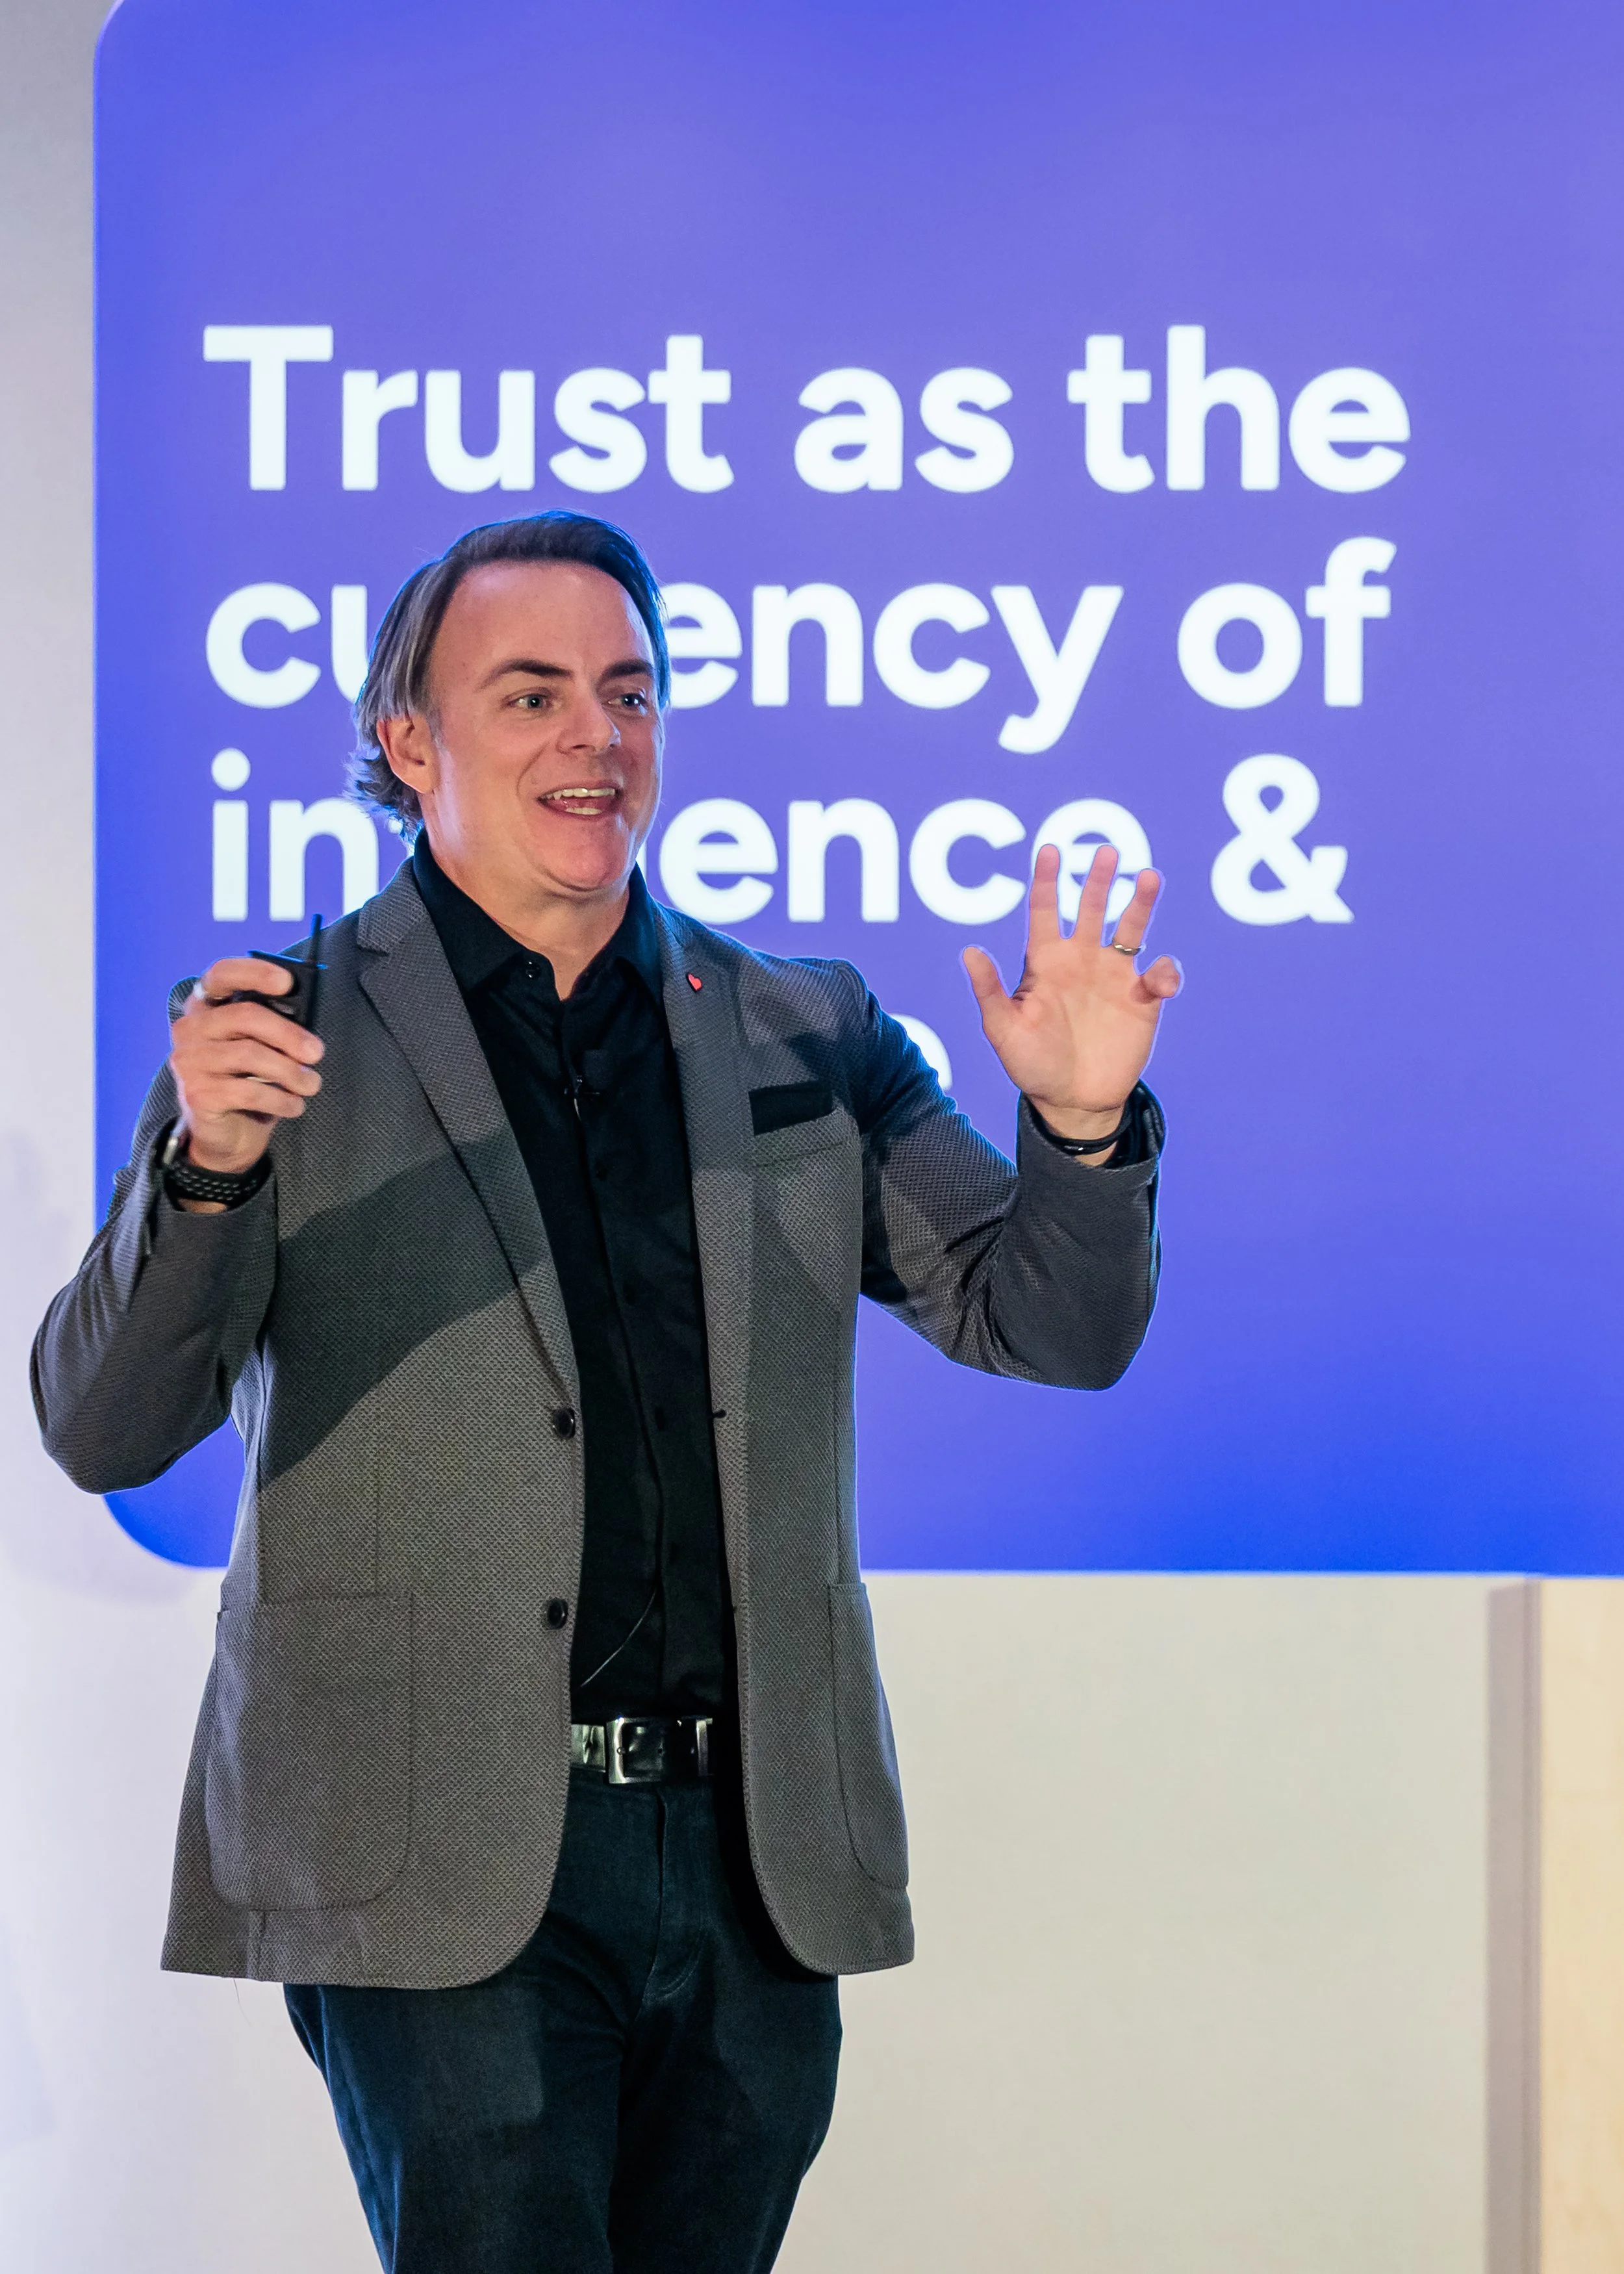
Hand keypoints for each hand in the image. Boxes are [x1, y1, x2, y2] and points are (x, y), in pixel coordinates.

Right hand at [168, 958, 324, 1174]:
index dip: (254, 973)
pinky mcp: (197, 1094)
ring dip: (291, 1072)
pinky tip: (294, 1105)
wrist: (226, 1134)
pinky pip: (248, 1091)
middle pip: (246, 1016)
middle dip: (289, 1034)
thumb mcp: (261, 1048)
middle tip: (316, 1053)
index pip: (221, 974)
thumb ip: (273, 1027)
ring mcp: (188, 1061)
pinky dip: (280, 1099)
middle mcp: (190, 1029)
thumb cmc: (248, 1081)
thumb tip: (305, 1025)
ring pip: (250, 1055)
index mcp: (205, 1007)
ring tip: (311, 1084)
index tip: (287, 982)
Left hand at [963, 844, 1180, 1151]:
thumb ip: (989, 991)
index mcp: (1045, 962)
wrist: (1072, 1101)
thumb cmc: (1032, 1065)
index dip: (1046, 880)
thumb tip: (969, 950)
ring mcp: (1114, 977)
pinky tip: (1161, 981)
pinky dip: (1165, 971)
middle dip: (1097, 878)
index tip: (1049, 850)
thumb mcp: (1003, 1031)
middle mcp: (1081, 960)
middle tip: (1106, 851)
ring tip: (1148, 877)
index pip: (1044, 910)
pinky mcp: (1143, 999)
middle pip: (1091, 906)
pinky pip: (1160, 974)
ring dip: (1140, 902)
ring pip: (1131, 927)